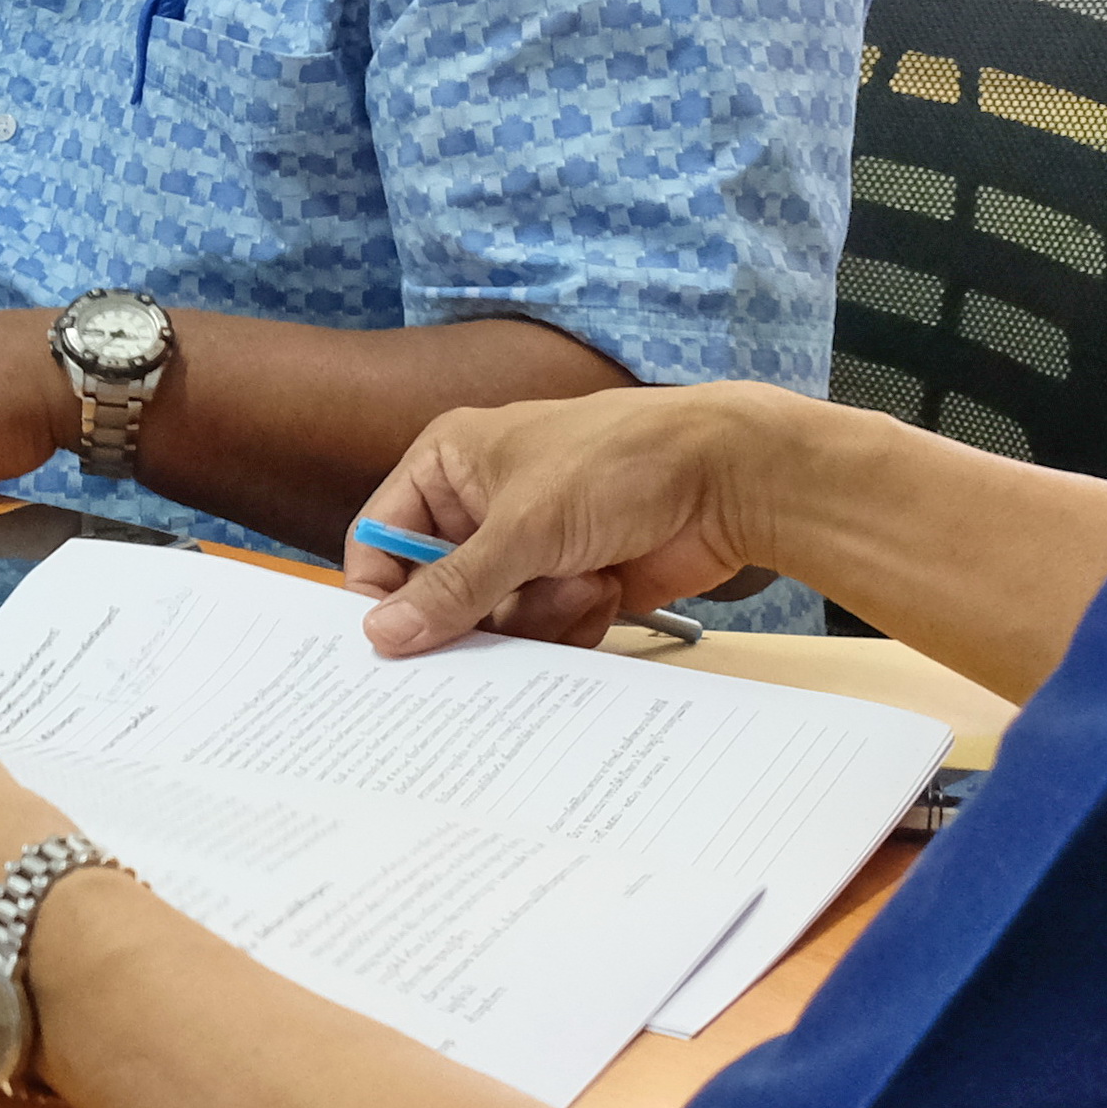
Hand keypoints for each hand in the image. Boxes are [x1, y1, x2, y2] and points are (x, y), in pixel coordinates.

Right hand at [343, 384, 781, 656]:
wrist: (725, 480)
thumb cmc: (619, 464)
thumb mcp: (523, 526)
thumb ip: (450, 588)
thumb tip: (382, 635)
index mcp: (449, 465)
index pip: (380, 539)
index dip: (382, 593)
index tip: (390, 644)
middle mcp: (480, 506)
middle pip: (435, 592)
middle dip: (475, 614)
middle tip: (497, 627)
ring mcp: (527, 548)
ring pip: (491, 621)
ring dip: (536, 615)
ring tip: (580, 581)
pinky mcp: (567, 582)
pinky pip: (539, 633)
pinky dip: (569, 621)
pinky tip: (603, 588)